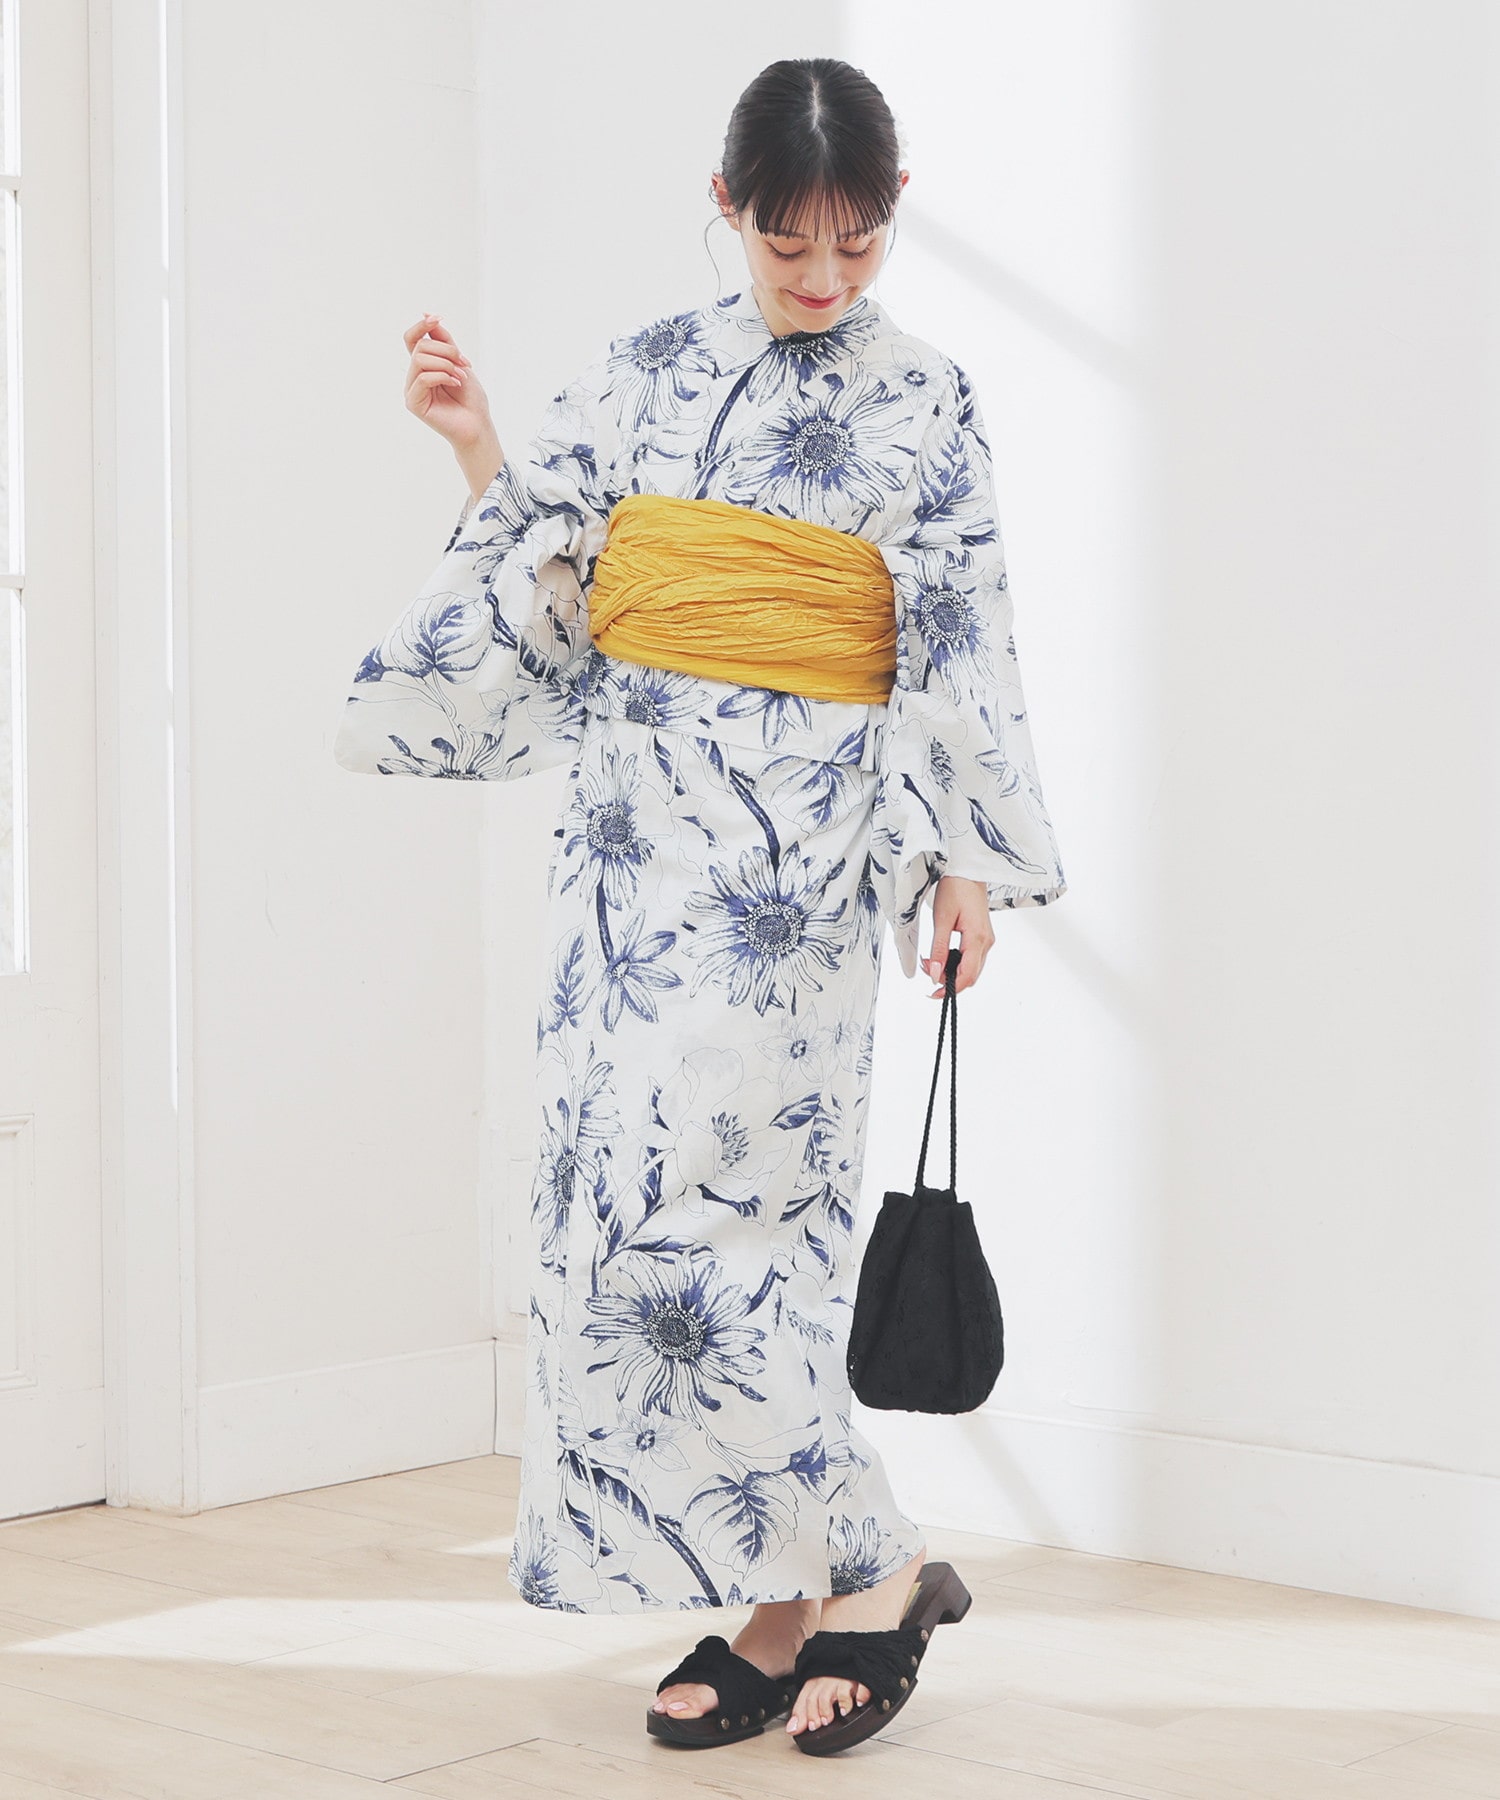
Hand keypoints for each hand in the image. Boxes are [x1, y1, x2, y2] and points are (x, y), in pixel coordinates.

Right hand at [402, 313, 494, 453]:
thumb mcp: (459, 361)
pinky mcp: (413, 403)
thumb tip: (427, 314)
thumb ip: (443, 340)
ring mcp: (412, 390)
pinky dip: (443, 376)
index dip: (422, 326)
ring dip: (446, 364)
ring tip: (460, 376)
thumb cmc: (470, 398)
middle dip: (447, 350)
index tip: (437, 319)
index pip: (412, 339)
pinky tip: (456, 384)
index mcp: (423, 366)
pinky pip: (423, 378)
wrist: (478, 424)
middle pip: (420, 346)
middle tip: (463, 363)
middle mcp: (414, 376)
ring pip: (420, 359)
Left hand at [921, 876, 993, 997]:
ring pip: (971, 968)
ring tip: (931, 961)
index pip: (967, 976)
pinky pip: (971, 958)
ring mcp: (986, 939)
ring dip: (951, 971)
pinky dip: (956, 962)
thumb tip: (935, 975)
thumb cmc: (955, 888)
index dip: (949, 989)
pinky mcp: (982, 935)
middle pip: (970, 975)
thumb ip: (938, 949)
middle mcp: (987, 942)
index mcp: (978, 938)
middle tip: (927, 970)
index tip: (932, 993)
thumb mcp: (942, 920)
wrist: (967, 870)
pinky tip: (941, 955)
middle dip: (948, 980)